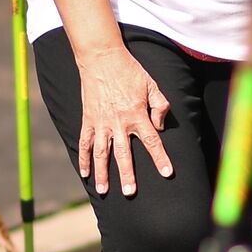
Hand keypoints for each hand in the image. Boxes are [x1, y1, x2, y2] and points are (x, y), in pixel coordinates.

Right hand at [77, 47, 173, 196]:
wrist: (102, 58)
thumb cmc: (130, 71)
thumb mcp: (151, 84)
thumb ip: (160, 105)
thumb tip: (160, 126)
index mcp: (136, 114)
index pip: (152, 142)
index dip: (160, 158)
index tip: (167, 173)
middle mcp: (118, 122)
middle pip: (124, 154)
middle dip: (127, 175)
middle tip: (130, 193)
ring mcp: (101, 123)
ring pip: (101, 153)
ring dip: (102, 173)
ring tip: (103, 191)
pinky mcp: (88, 120)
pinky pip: (84, 143)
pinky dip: (84, 159)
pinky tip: (85, 173)